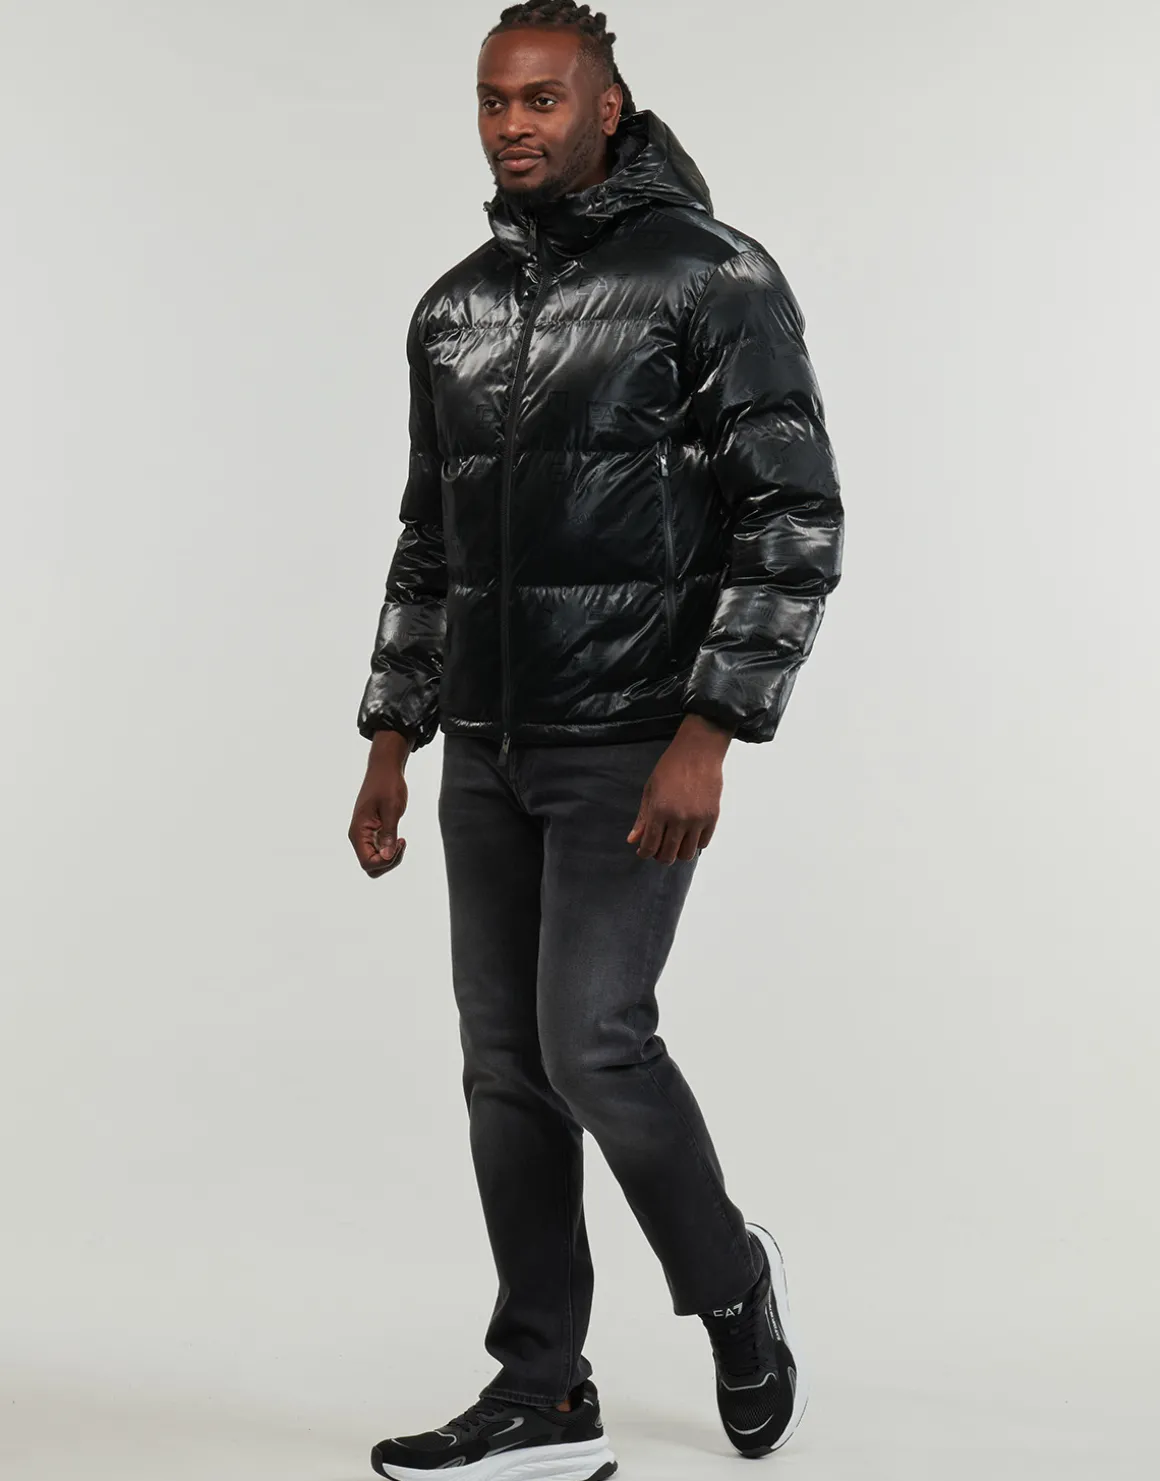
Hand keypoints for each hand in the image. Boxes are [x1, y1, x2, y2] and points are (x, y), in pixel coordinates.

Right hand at [349, 730, 411, 876]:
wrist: (385, 770)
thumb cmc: (388, 785)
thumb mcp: (392, 809)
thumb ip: (388, 834)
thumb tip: (386, 856)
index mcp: (358, 832)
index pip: (367, 863)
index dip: (386, 861)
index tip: (399, 842)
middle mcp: (358, 837)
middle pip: (370, 867)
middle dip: (388, 862)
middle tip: (401, 843)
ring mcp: (364, 836)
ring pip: (375, 861)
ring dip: (390, 857)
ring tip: (401, 841)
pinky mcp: (372, 833)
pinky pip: (379, 852)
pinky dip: (391, 851)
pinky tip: (399, 839)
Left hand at [627, 714, 732, 863]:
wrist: (698, 752)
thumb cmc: (670, 767)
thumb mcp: (650, 790)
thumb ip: (643, 817)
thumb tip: (633, 840)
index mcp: (659, 811)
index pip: (650, 846)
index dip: (644, 853)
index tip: (643, 851)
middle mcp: (679, 819)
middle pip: (668, 855)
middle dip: (659, 856)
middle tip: (658, 849)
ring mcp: (697, 820)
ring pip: (686, 854)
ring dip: (678, 853)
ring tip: (674, 844)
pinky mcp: (712, 817)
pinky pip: (703, 843)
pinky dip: (694, 843)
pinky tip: (688, 835)